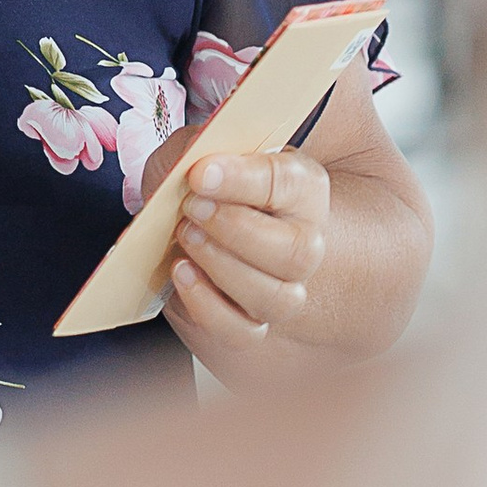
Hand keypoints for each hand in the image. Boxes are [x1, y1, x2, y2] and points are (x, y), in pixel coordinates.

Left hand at [153, 145, 330, 371]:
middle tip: (191, 207)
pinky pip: (242, 333)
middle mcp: (303, 243)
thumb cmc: (201, 185)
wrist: (191, 223)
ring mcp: (283, 288)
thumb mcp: (193, 153)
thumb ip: (194, 153)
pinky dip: (208, 307)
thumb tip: (193, 168)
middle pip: (295, 253)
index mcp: (301, 188)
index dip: (243, 179)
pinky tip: (182, 274)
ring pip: (276, 298)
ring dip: (222, 268)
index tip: (201, 174)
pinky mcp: (251, 323)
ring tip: (184, 237)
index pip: (288, 184)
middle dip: (235, 229)